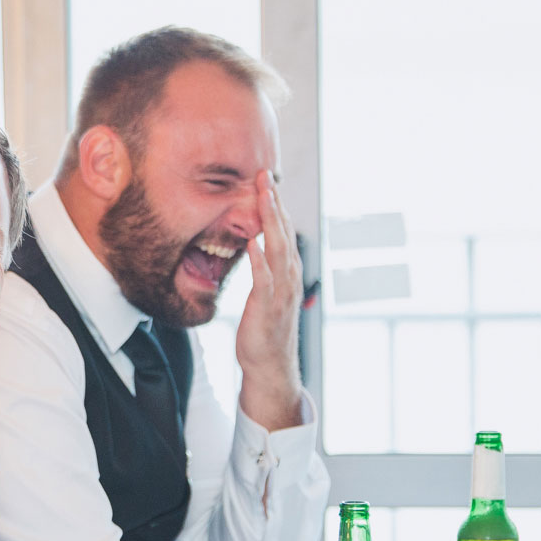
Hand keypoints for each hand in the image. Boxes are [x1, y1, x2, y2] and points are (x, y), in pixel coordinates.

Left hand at [234, 171, 305, 431]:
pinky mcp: (266, 308)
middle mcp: (289, 277)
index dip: (276, 204)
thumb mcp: (266, 292)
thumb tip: (255, 244)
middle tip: (265, 175)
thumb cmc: (265, 329)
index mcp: (288, 271)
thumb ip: (265, 268)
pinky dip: (259, 260)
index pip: (283, 230)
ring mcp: (280, 292)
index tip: (266, 179)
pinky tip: (252, 241)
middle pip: (283, 232)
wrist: (270, 366)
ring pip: (277, 249)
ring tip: (263, 196)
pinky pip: (263, 280)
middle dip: (274, 203)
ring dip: (270, 221)